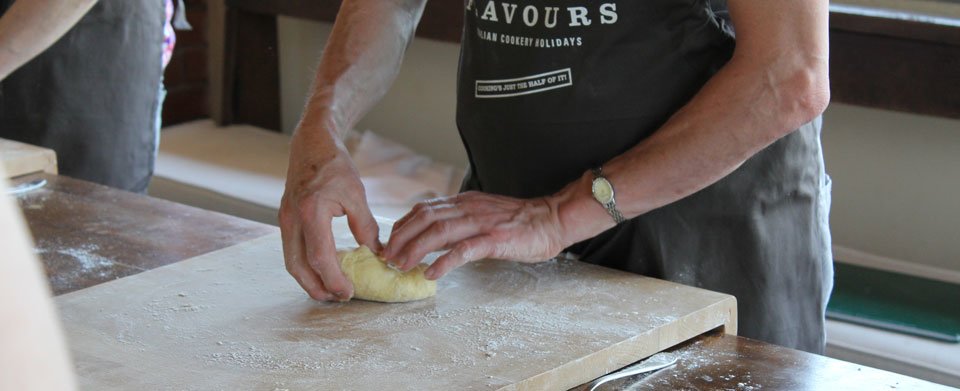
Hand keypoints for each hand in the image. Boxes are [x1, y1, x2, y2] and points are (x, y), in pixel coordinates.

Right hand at [278, 130, 380, 300]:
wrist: (311, 143)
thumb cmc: (335, 165)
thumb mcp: (356, 194)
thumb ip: (365, 226)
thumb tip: (377, 253)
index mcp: (311, 211)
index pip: (319, 257)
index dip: (333, 279)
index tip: (349, 292)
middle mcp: (292, 218)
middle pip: (298, 266)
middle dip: (316, 287)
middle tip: (338, 299)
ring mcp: (284, 219)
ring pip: (291, 261)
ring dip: (308, 280)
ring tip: (329, 291)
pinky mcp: (285, 219)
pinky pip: (291, 250)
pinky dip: (304, 266)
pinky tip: (321, 270)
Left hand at [383, 191, 566, 279]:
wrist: (551, 219)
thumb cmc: (518, 222)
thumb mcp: (481, 215)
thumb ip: (458, 222)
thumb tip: (431, 238)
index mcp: (463, 202)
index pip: (423, 210)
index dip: (401, 226)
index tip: (389, 244)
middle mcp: (467, 208)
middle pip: (423, 218)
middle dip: (400, 238)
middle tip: (387, 258)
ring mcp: (480, 222)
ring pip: (438, 232)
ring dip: (415, 250)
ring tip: (401, 266)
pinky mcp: (494, 239)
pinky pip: (463, 250)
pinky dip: (444, 262)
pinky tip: (431, 274)